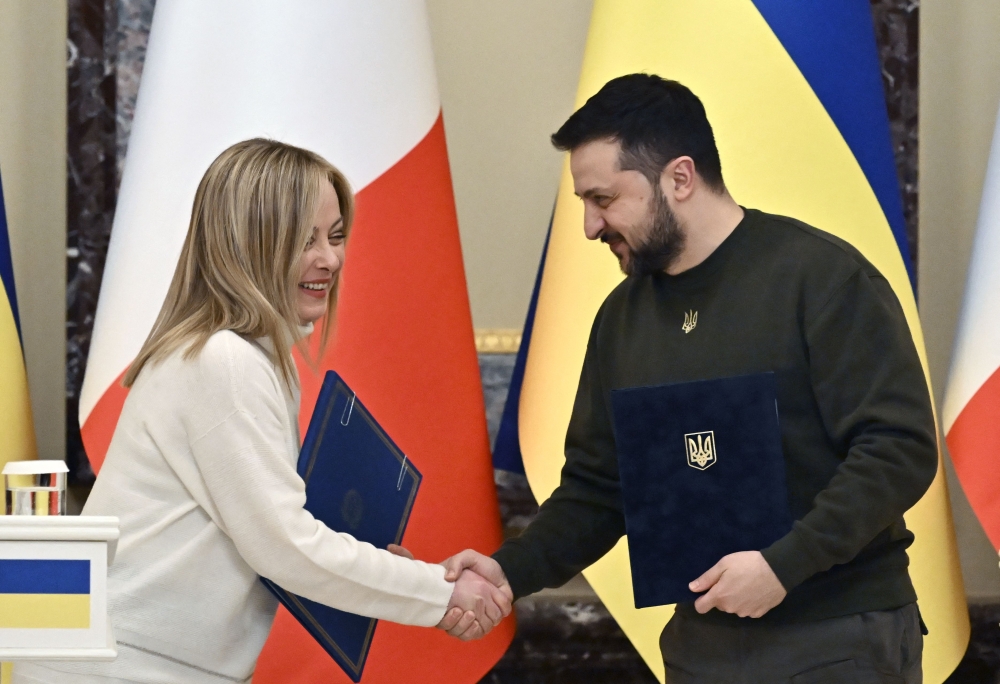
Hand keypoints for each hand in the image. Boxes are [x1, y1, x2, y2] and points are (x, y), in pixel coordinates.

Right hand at [389, 545, 508, 639]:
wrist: (502, 573)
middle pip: (452, 630)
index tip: (456, 609)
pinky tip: (480, 623)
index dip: (445, 620)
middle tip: (468, 613)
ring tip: (472, 615)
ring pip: (464, 635)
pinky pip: (478, 635)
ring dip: (468, 628)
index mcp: (449, 599)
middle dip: (458, 625)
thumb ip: (458, 562)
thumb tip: (449, 578)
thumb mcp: (469, 557)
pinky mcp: (482, 623)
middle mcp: (457, 612)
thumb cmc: (482, 565)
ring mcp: (470, 619)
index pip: (440, 617)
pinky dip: (479, 631)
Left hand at [690, 551, 786, 617]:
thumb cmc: (747, 564)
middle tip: (731, 579)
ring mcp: (746, 613)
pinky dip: (748, 602)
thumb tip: (692, 588)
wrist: (777, 570)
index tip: (706, 591)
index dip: (701, 600)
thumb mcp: (724, 565)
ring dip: (735, 599)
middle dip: (721, 595)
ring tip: (745, 583)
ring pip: (734, 608)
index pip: (701, 608)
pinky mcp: (759, 614)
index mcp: (720, 597)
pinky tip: (755, 590)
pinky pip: (747, 610)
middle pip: (719, 605)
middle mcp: (731, 609)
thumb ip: (707, 578)